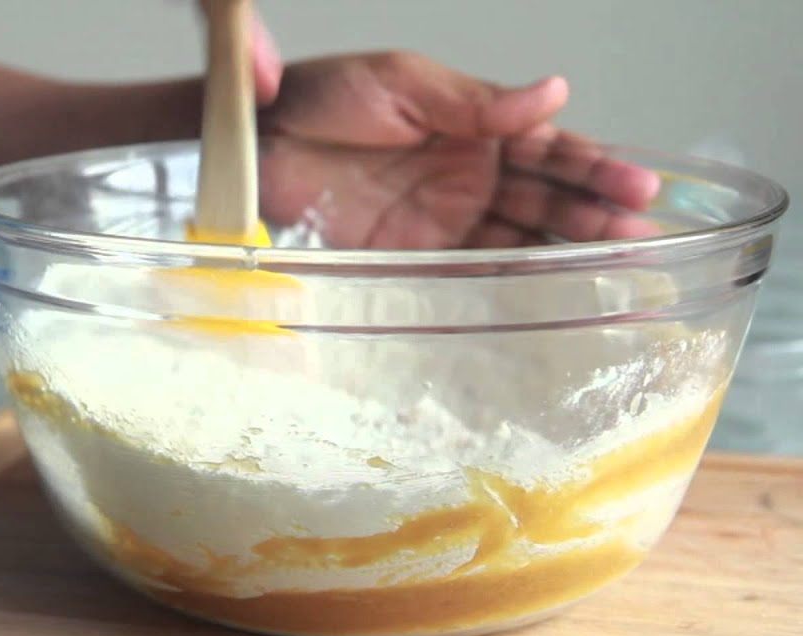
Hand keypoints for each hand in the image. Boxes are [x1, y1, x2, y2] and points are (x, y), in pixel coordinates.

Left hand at [247, 44, 660, 248]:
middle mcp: (465, 175)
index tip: (638, 186)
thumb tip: (554, 91)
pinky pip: (471, 274)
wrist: (252, 148)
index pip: (547, 147)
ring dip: (569, 252)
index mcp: (469, 125)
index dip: (594, 166)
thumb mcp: (399, 83)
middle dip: (596, 214)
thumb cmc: (315, 101)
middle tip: (642, 235)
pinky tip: (553, 293)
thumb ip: (475, 100)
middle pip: (546, 198)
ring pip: (520, 238)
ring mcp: (441, 220)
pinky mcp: (411, 259)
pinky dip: (513, 285)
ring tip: (620, 265)